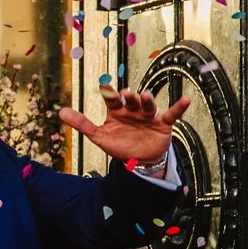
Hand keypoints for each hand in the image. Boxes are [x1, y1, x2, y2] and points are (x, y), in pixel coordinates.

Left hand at [58, 87, 191, 167]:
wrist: (138, 162)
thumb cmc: (119, 146)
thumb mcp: (98, 136)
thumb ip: (81, 124)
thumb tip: (61, 112)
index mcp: (117, 112)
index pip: (112, 99)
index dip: (109, 93)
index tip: (105, 86)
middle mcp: (133, 111)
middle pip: (131, 100)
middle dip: (130, 96)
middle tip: (127, 94)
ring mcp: (148, 116)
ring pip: (148, 105)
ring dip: (147, 100)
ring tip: (145, 97)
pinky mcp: (162, 124)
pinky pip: (171, 114)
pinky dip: (179, 107)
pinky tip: (186, 100)